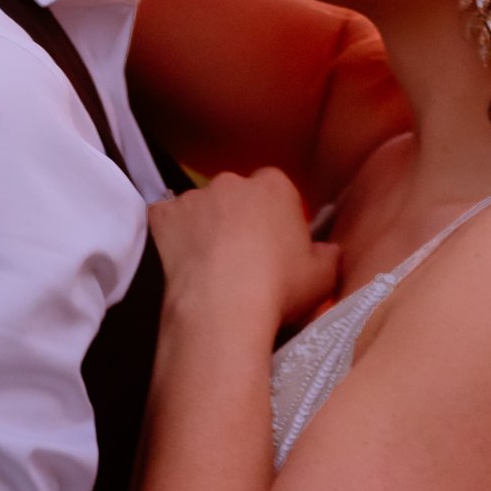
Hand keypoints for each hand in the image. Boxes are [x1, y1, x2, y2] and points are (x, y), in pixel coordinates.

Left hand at [149, 167, 338, 333]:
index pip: (276, 188)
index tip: (275, 242)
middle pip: (237, 195)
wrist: (222, 309)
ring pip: (201, 207)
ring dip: (205, 226)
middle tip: (242, 255)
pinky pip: (166, 220)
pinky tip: (180, 261)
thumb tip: (327, 250)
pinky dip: (171, 235)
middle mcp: (232, 182)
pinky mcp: (162, 215)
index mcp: (274, 186)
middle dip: (238, 216)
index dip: (275, 215)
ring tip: (209, 265)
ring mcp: (194, 196)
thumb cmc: (279, 288)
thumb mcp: (323, 277)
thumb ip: (328, 255)